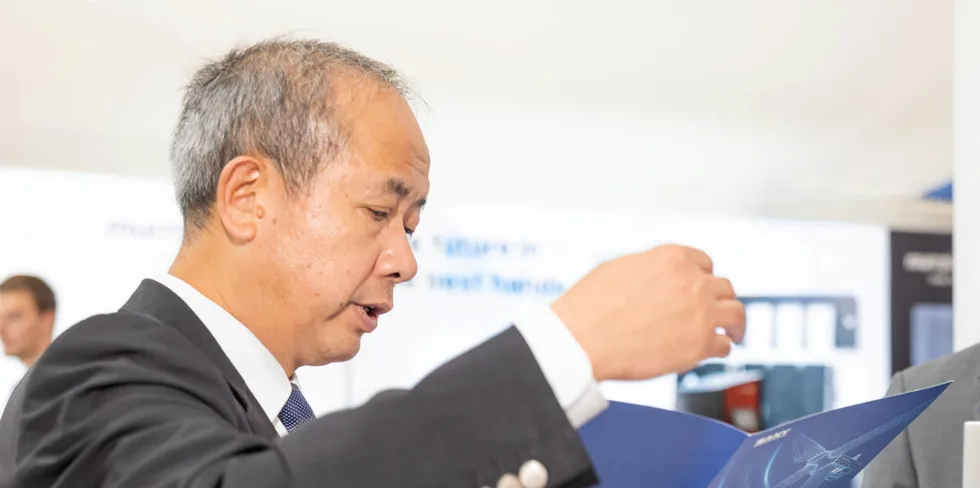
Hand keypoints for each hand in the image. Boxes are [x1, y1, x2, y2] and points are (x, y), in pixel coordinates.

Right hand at [551, 244, 744, 381]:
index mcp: (672, 258)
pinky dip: (721, 348)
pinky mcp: (700, 345)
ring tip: (734, 332)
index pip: (704, 262)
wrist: (583, 338)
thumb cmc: (590, 306)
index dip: (703, 276)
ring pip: (736, 313)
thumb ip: (648, 269)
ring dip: (735, 323)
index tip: (702, 286)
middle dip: (720, 298)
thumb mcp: (618, 268)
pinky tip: (715, 351)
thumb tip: (655, 278)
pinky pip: (724, 345)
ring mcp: (700, 313)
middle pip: (724, 287)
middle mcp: (692, 282)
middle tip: (719, 309)